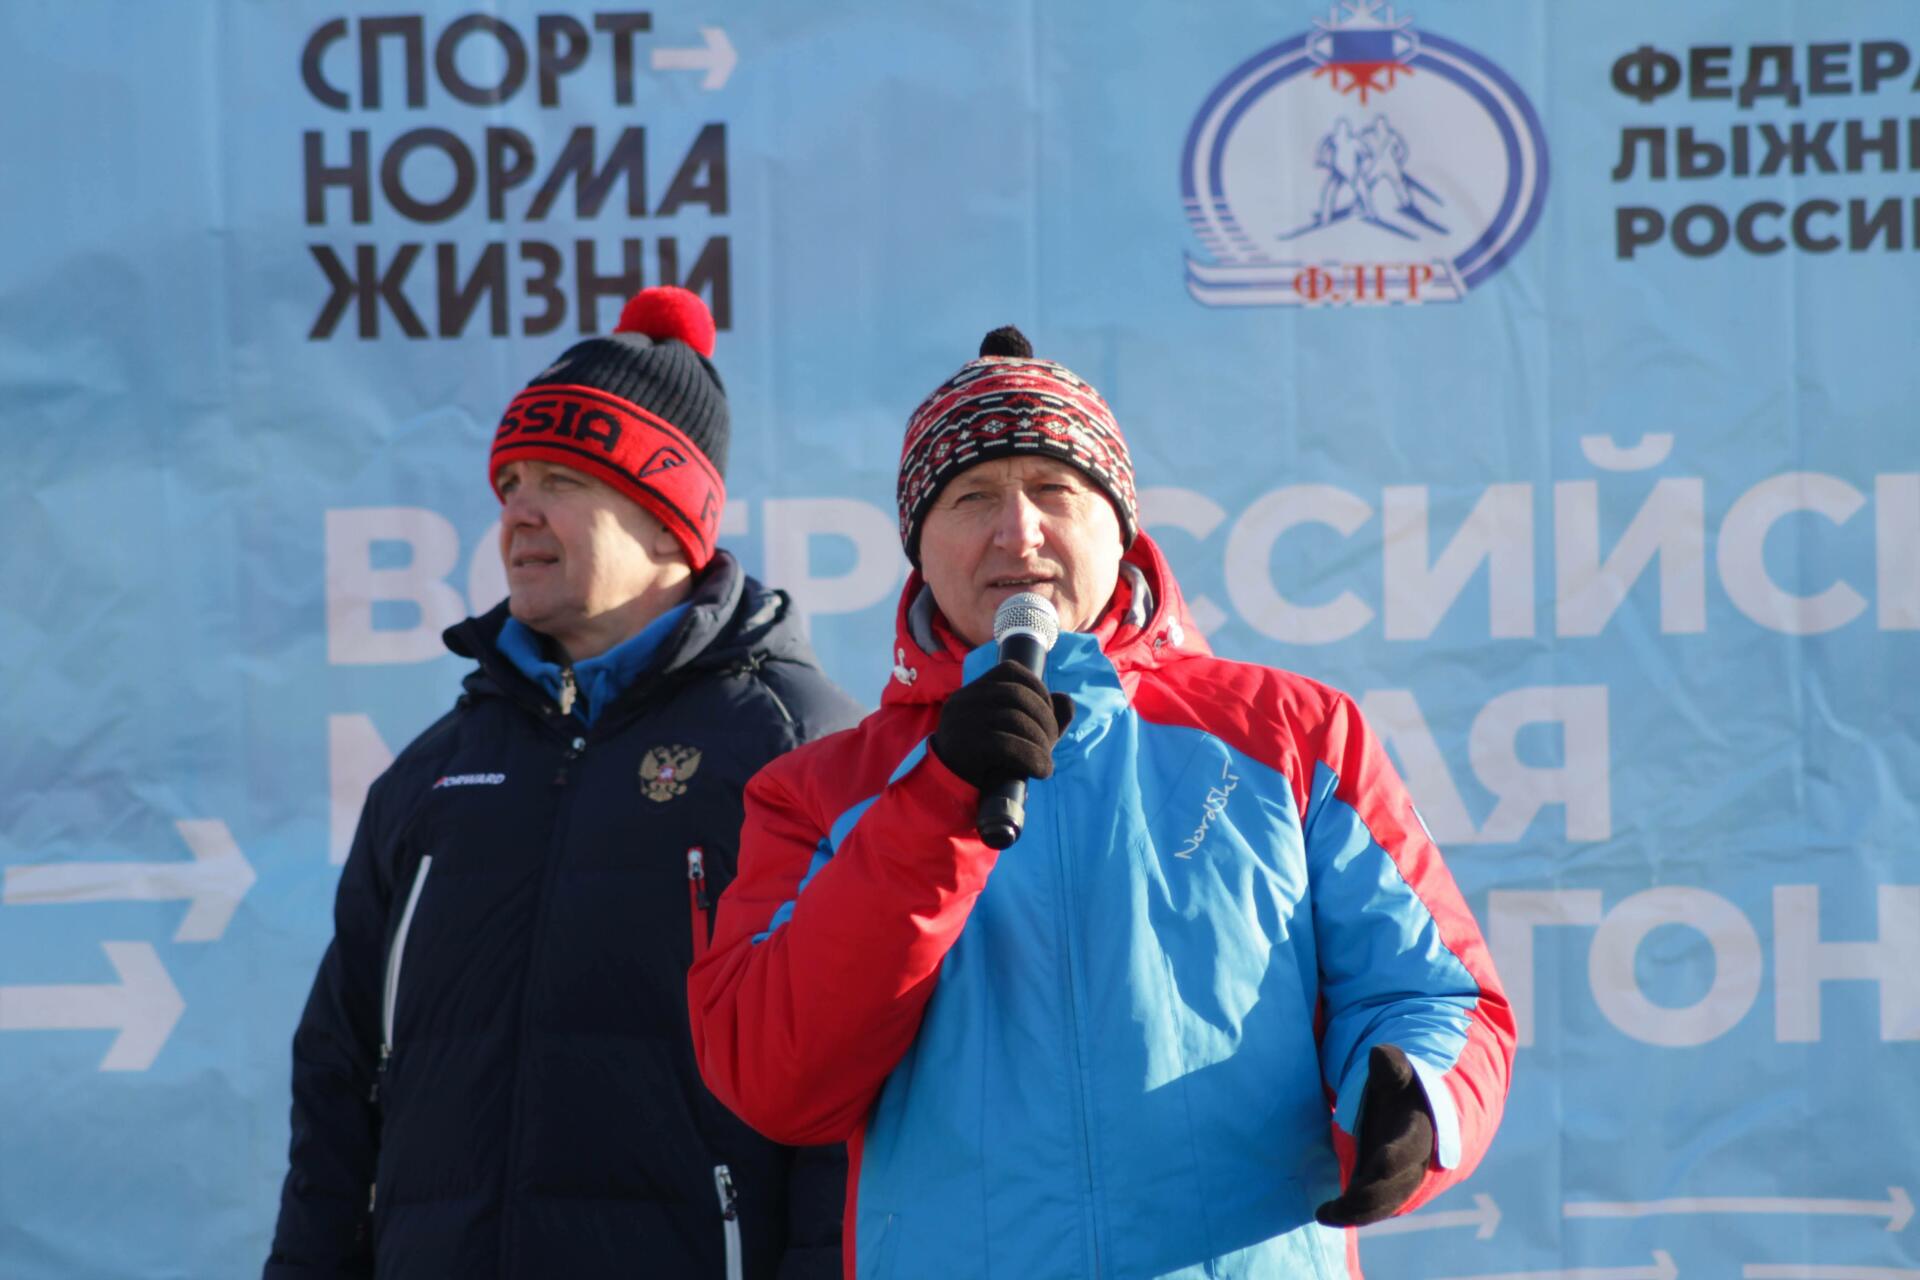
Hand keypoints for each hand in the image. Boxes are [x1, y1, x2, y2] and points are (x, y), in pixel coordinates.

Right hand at [930, 661, 1073, 790]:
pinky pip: (1007, 745)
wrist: (949, 791)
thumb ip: (1042, 716)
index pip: (1010, 671)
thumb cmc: (985, 760)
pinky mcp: (964, 747)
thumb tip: (1066, 701)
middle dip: (1045, 718)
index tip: (1049, 714)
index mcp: (973, 690)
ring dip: (1040, 741)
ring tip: (1046, 760)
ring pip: (1014, 719)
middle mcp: (963, 700)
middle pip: (1016, 695)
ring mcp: (961, 722)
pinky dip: (1032, 758)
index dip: (1038, 689)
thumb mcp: (1014, 733)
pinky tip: (1041, 770)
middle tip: (1051, 743)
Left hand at [1315, 1044, 1434, 1227]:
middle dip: (1367, 1198)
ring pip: (1385, 1204)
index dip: (1395, 1157)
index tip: (1378, 1162)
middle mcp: (1415, 1163)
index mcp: (1419, 1133)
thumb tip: (1380, 1053)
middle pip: (1395, 1188)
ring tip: (1325, 1214)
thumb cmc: (1403, 1089)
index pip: (1409, 1148)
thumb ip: (1391, 1066)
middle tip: (1335, 1208)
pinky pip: (1375, 1207)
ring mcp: (1403, 1179)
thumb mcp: (1398, 1073)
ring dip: (1357, 1213)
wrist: (1422, 1112)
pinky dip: (1354, 1214)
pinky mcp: (1388, 1187)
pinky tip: (1327, 1214)